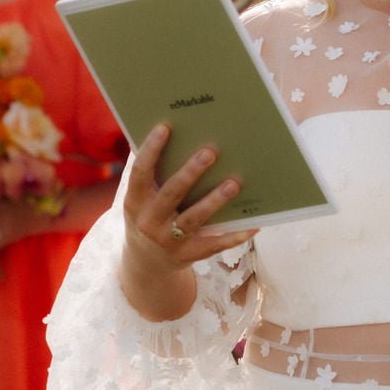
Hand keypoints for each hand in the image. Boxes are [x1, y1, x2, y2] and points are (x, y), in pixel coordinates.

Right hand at [122, 123, 255, 284]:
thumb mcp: (141, 198)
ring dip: (215, 200)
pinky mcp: (188, 255)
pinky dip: (234, 236)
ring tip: (234, 182)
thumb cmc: (149, 215)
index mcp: (135, 202)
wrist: (146, 263)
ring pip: (194, 218)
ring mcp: (168, 240)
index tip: (165, 127)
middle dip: (191, 172)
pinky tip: (254, 225)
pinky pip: (214, 244)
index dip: (151, 150)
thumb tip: (164, 130)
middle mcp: (150, 221)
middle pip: (172, 193)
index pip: (141, 173)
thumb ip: (150, 172)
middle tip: (210, 152)